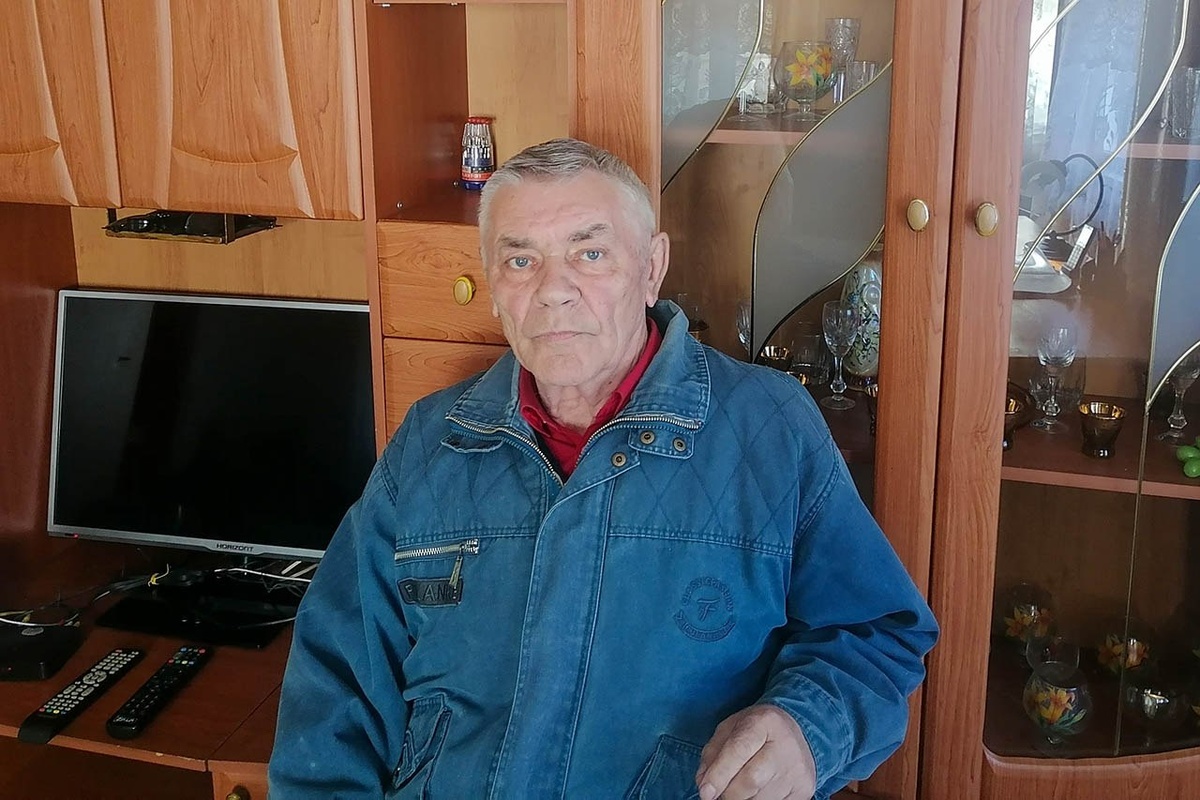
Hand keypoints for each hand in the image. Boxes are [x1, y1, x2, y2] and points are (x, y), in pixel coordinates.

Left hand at [695, 704, 816, 799]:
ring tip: (743, 785)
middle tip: (722, 790)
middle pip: (751, 781)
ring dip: (744, 798)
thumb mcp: (730, 728)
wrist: (799, 731)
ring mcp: (798, 769)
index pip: (739, 750)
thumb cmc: (757, 730)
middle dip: (729, 792)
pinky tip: (759, 790)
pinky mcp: (805, 789)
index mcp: (764, 721)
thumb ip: (713, 753)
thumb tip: (704, 784)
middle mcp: (786, 745)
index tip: (705, 792)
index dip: (719, 774)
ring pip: (761, 798)